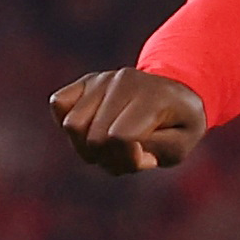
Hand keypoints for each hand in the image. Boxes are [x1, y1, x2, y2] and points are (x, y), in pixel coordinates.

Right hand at [50, 69, 207, 175]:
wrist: (176, 91)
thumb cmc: (180, 123)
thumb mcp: (181, 145)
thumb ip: (155, 151)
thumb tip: (122, 145)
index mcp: (152, 97)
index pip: (120, 138)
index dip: (129, 159)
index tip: (147, 157)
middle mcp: (123, 82)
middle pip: (93, 138)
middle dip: (110, 158)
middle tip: (132, 154)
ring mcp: (101, 79)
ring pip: (72, 126)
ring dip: (89, 148)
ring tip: (113, 144)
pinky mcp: (85, 82)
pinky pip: (58, 104)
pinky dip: (71, 127)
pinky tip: (94, 129)